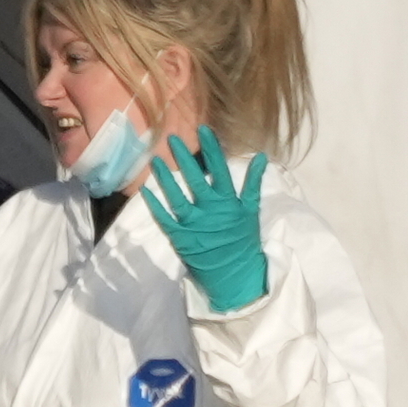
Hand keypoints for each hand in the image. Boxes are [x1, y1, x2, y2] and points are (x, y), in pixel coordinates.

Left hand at [142, 127, 270, 312]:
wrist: (235, 276)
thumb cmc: (243, 242)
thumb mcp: (252, 211)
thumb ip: (253, 183)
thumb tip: (262, 157)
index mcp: (229, 203)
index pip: (221, 170)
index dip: (212, 149)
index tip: (203, 130)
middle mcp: (211, 211)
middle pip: (196, 180)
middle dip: (184, 158)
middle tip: (171, 138)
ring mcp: (194, 225)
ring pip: (177, 197)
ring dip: (165, 178)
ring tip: (154, 160)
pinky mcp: (181, 239)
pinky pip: (165, 219)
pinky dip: (155, 206)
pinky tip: (145, 190)